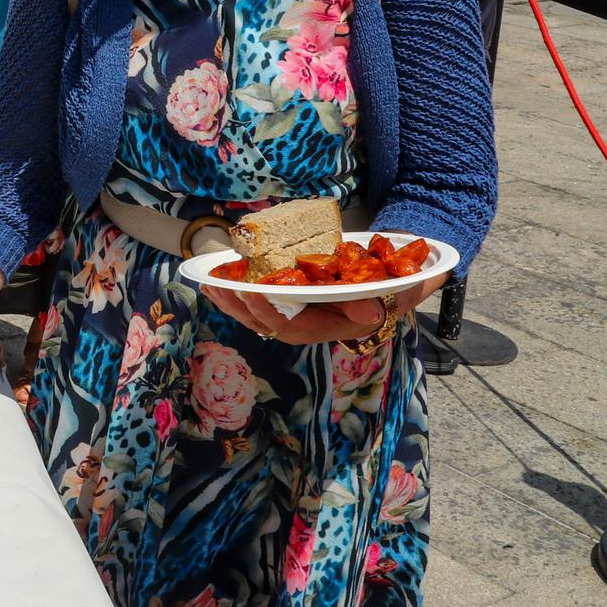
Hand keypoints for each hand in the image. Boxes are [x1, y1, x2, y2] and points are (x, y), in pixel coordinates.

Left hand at [200, 271, 447, 345]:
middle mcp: (309, 324)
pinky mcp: (292, 299)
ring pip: (258, 312)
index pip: (290, 328)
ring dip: (232, 299)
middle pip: (266, 322)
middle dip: (239, 307)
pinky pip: (261, 299)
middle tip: (216, 288)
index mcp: (328, 327)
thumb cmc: (392, 288)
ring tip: (207, 283)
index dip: (267, 314)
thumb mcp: (393, 294)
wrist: (398, 280)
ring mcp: (299, 312)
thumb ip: (380, 304)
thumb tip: (366, 316)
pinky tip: (219, 278)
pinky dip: (240, 289)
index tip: (249, 295)